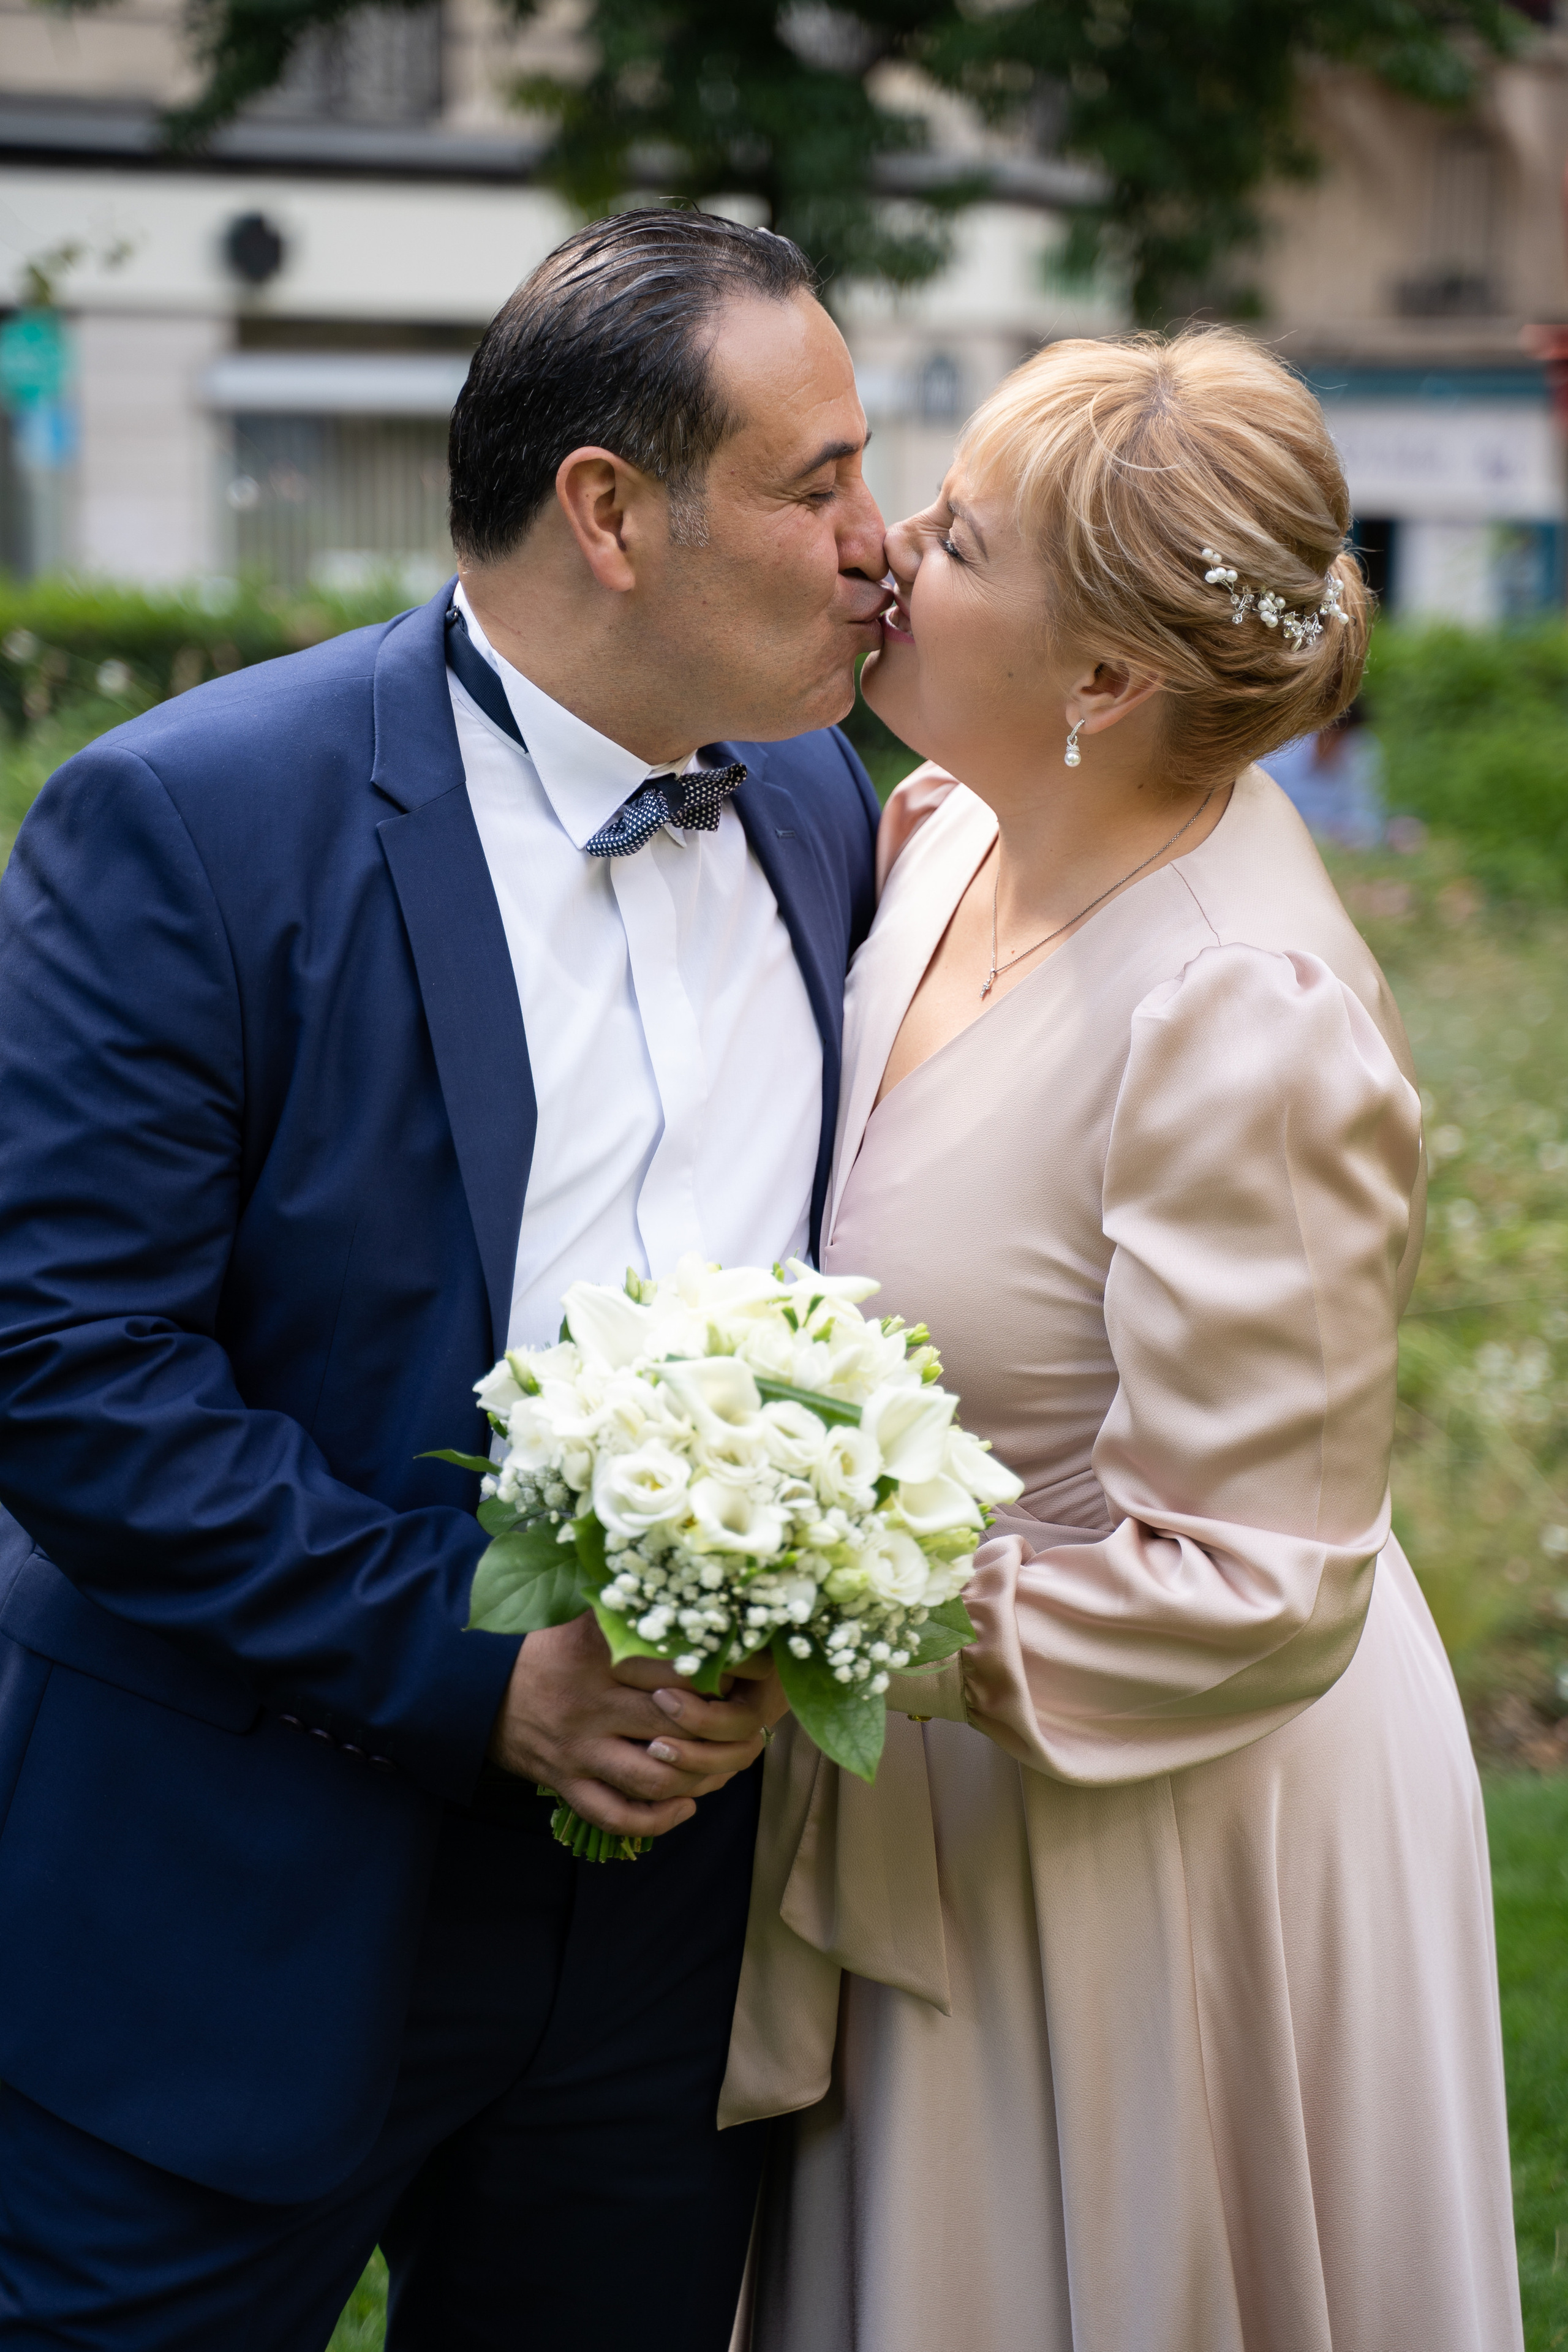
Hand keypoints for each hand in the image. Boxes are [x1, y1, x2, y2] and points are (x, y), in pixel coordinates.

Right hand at [485, 1614, 775, 1840]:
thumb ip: (630, 1601)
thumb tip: (693, 1585)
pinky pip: (616, 1815)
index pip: (678, 1663)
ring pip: (655, 1776)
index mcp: (598, 1649)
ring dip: (698, 1779)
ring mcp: (578, 1747)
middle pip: (678, 1723)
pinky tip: (685, 1805)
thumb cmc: (541, 1643)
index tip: (750, 1671)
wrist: (470, 1683)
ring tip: (722, 1767)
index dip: (724, 1670)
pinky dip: (657, 1820)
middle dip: (721, 1729)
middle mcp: (590, 1700)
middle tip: (747, 1723)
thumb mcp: (581, 1611)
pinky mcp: (565, 1782)